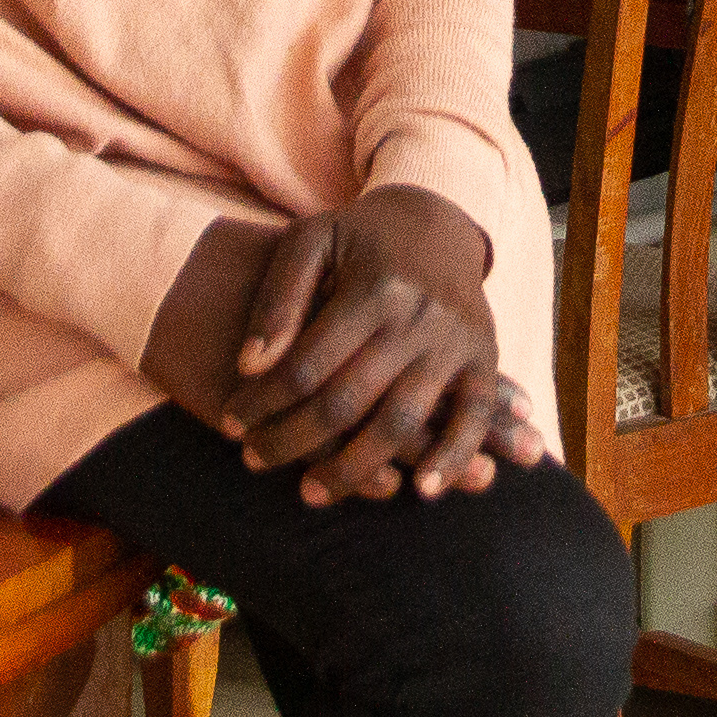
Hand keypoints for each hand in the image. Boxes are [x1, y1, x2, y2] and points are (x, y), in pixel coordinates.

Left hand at [229, 184, 550, 505]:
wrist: (438, 224)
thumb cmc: (360, 238)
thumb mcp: (311, 239)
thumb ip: (278, 299)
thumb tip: (249, 367)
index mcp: (373, 287)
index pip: (306, 365)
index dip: (263, 403)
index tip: (231, 423)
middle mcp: (418, 316)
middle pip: (347, 401)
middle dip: (292, 440)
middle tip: (253, 460)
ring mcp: (455, 341)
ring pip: (402, 422)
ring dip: (355, 468)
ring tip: (311, 491)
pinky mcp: (485, 358)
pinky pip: (474, 417)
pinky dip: (453, 458)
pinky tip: (420, 491)